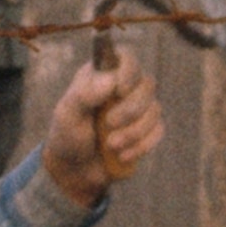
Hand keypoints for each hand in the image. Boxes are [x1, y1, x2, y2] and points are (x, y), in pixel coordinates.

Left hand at [41, 47, 163, 208]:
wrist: (74, 170)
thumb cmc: (67, 136)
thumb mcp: (67, 115)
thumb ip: (84, 94)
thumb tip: (112, 80)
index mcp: (102, 75)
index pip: (126, 57)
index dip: (129, 70)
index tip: (120, 90)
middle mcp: (123, 87)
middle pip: (147, 85)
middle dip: (129, 110)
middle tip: (108, 124)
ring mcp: (138, 109)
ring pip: (155, 110)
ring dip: (134, 132)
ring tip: (111, 145)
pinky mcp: (146, 130)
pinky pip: (158, 131)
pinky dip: (141, 145)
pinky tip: (122, 155)